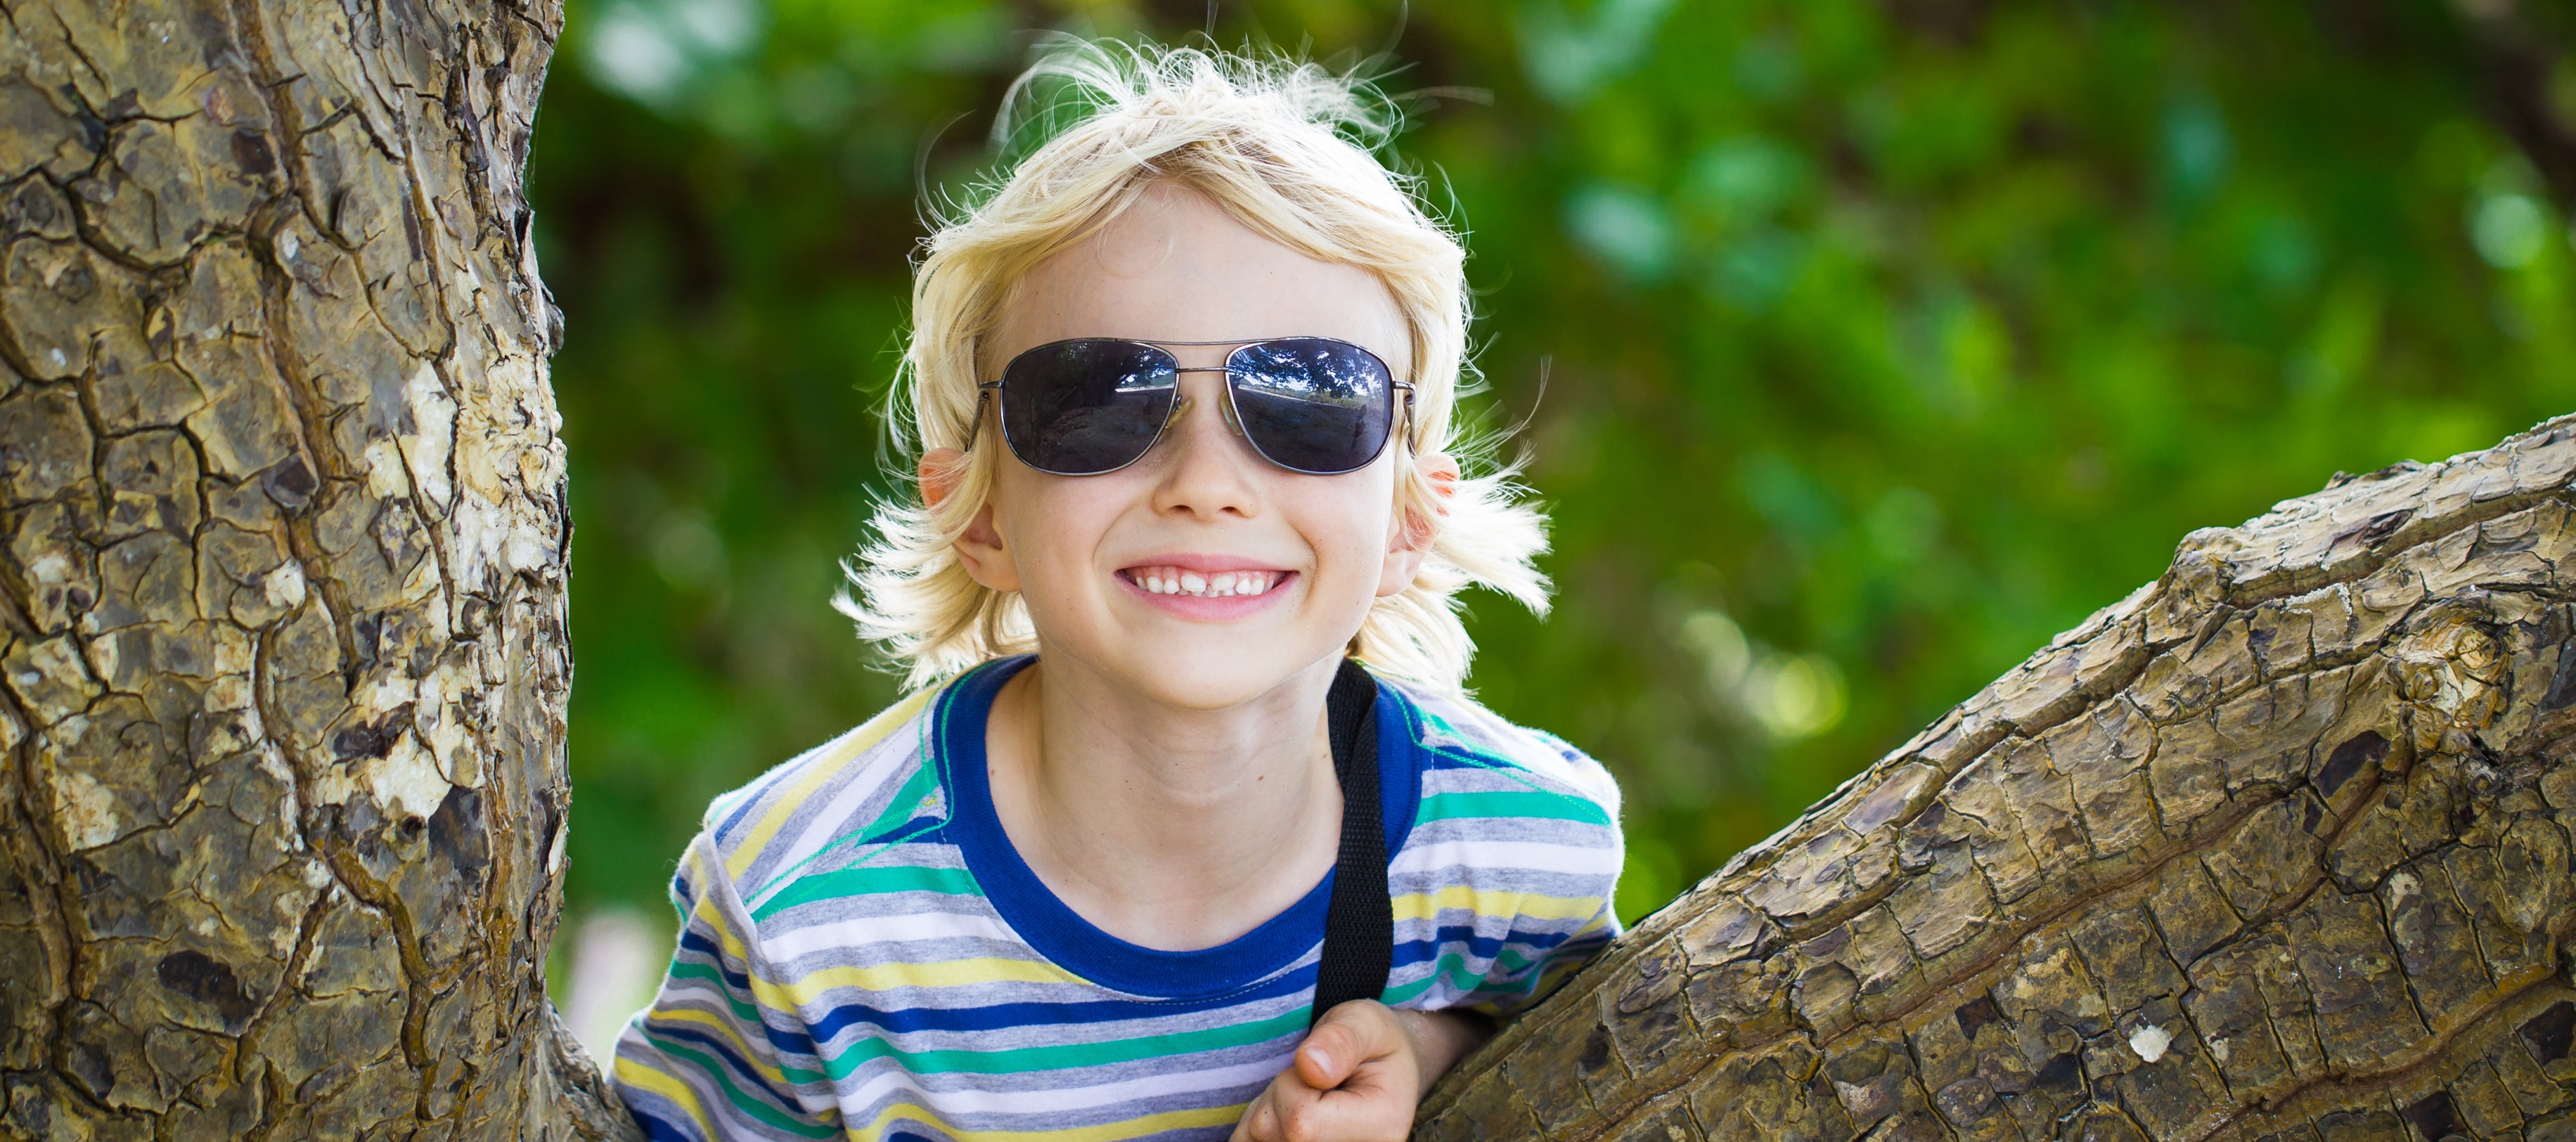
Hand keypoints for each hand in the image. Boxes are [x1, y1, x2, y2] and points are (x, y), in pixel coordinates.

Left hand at [1231, 1002, 1488, 1141]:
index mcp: (1380, 1128)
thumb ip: (1340, 1039)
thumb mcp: (1364, 1023)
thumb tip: (1309, 1064)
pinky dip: (1260, 1123)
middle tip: (1312, 1078)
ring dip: (1268, 1108)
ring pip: (1259, 1139)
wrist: (1378, 1067)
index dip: (1294, 1084)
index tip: (1320, 1068)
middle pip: (1276, 1134)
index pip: (1302, 1122)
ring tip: (1305, 1092)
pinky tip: (1291, 1110)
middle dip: (1279, 1096)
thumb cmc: (1371, 1041)